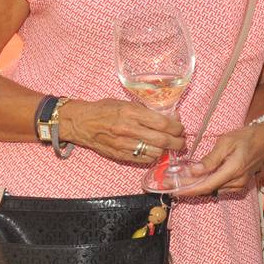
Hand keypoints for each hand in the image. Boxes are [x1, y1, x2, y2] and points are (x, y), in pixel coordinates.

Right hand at [59, 99, 185, 162]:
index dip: (177, 128)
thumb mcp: (126, 103)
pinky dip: (153, 156)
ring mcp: (123, 144)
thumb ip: (147, 111)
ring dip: (166, 150)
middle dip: (178, 142)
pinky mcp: (119, 155)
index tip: (181, 128)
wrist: (81, 122)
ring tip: (169, 146)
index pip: (163, 123)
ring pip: (155, 152)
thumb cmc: (104, 109)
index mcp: (131, 113)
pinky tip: (155, 150)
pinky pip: (144, 159)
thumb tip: (171, 117)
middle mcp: (128, 129)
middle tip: (182, 141)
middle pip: (163, 140)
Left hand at [174, 121, 263, 196]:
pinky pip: (219, 187)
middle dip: (187, 188)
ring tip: (178, 182)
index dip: (187, 189)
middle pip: (207, 190)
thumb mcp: (226, 142)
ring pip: (212, 190)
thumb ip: (210, 158)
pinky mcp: (239, 183)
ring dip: (195, 187)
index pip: (205, 186)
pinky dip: (205, 185)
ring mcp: (239, 184)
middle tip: (168, 185)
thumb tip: (194, 171)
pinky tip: (195, 181)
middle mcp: (236, 182)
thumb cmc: (246, 136)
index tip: (171, 189)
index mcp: (233, 170)